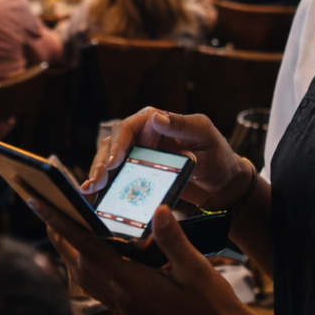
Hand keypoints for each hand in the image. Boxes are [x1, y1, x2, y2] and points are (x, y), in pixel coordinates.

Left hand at [33, 200, 283, 314]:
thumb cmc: (211, 302)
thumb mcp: (196, 267)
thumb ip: (173, 239)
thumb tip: (158, 210)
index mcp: (133, 285)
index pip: (87, 249)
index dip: (62, 224)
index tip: (38, 203)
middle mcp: (121, 298)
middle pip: (77, 264)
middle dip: (58, 235)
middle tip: (42, 206)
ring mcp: (123, 308)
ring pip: (83, 277)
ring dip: (69, 251)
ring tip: (61, 225)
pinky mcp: (129, 312)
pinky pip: (96, 287)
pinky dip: (85, 267)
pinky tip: (90, 254)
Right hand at [83, 108, 249, 209]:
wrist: (224, 185)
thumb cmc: (218, 155)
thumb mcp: (205, 135)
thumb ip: (182, 125)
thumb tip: (155, 117)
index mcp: (155, 121)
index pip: (128, 127)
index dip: (117, 143)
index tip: (113, 162)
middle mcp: (143, 136)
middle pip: (112, 144)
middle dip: (101, 162)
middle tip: (96, 181)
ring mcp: (139, 156)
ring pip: (110, 161)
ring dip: (98, 173)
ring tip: (90, 190)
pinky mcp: (139, 175)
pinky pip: (118, 178)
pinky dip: (106, 185)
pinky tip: (96, 196)